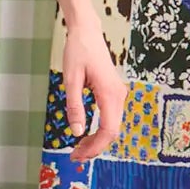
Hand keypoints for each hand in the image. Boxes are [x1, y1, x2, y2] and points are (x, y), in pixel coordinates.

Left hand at [60, 12, 126, 160]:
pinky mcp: (113, 93)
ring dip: (97, 140)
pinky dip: (99, 130)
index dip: (95, 147)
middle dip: (95, 147)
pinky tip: (86, 135)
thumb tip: (77, 132)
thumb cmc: (77, 51)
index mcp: (110, 93)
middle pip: (112, 132)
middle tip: (75, 156)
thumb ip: (75, 106)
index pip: (108, 130)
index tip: (78, 155)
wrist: (87, 32)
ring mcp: (118, 94)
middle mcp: (118, 96)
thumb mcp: (71, 79)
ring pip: (112, 126)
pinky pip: (110, 118)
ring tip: (78, 149)